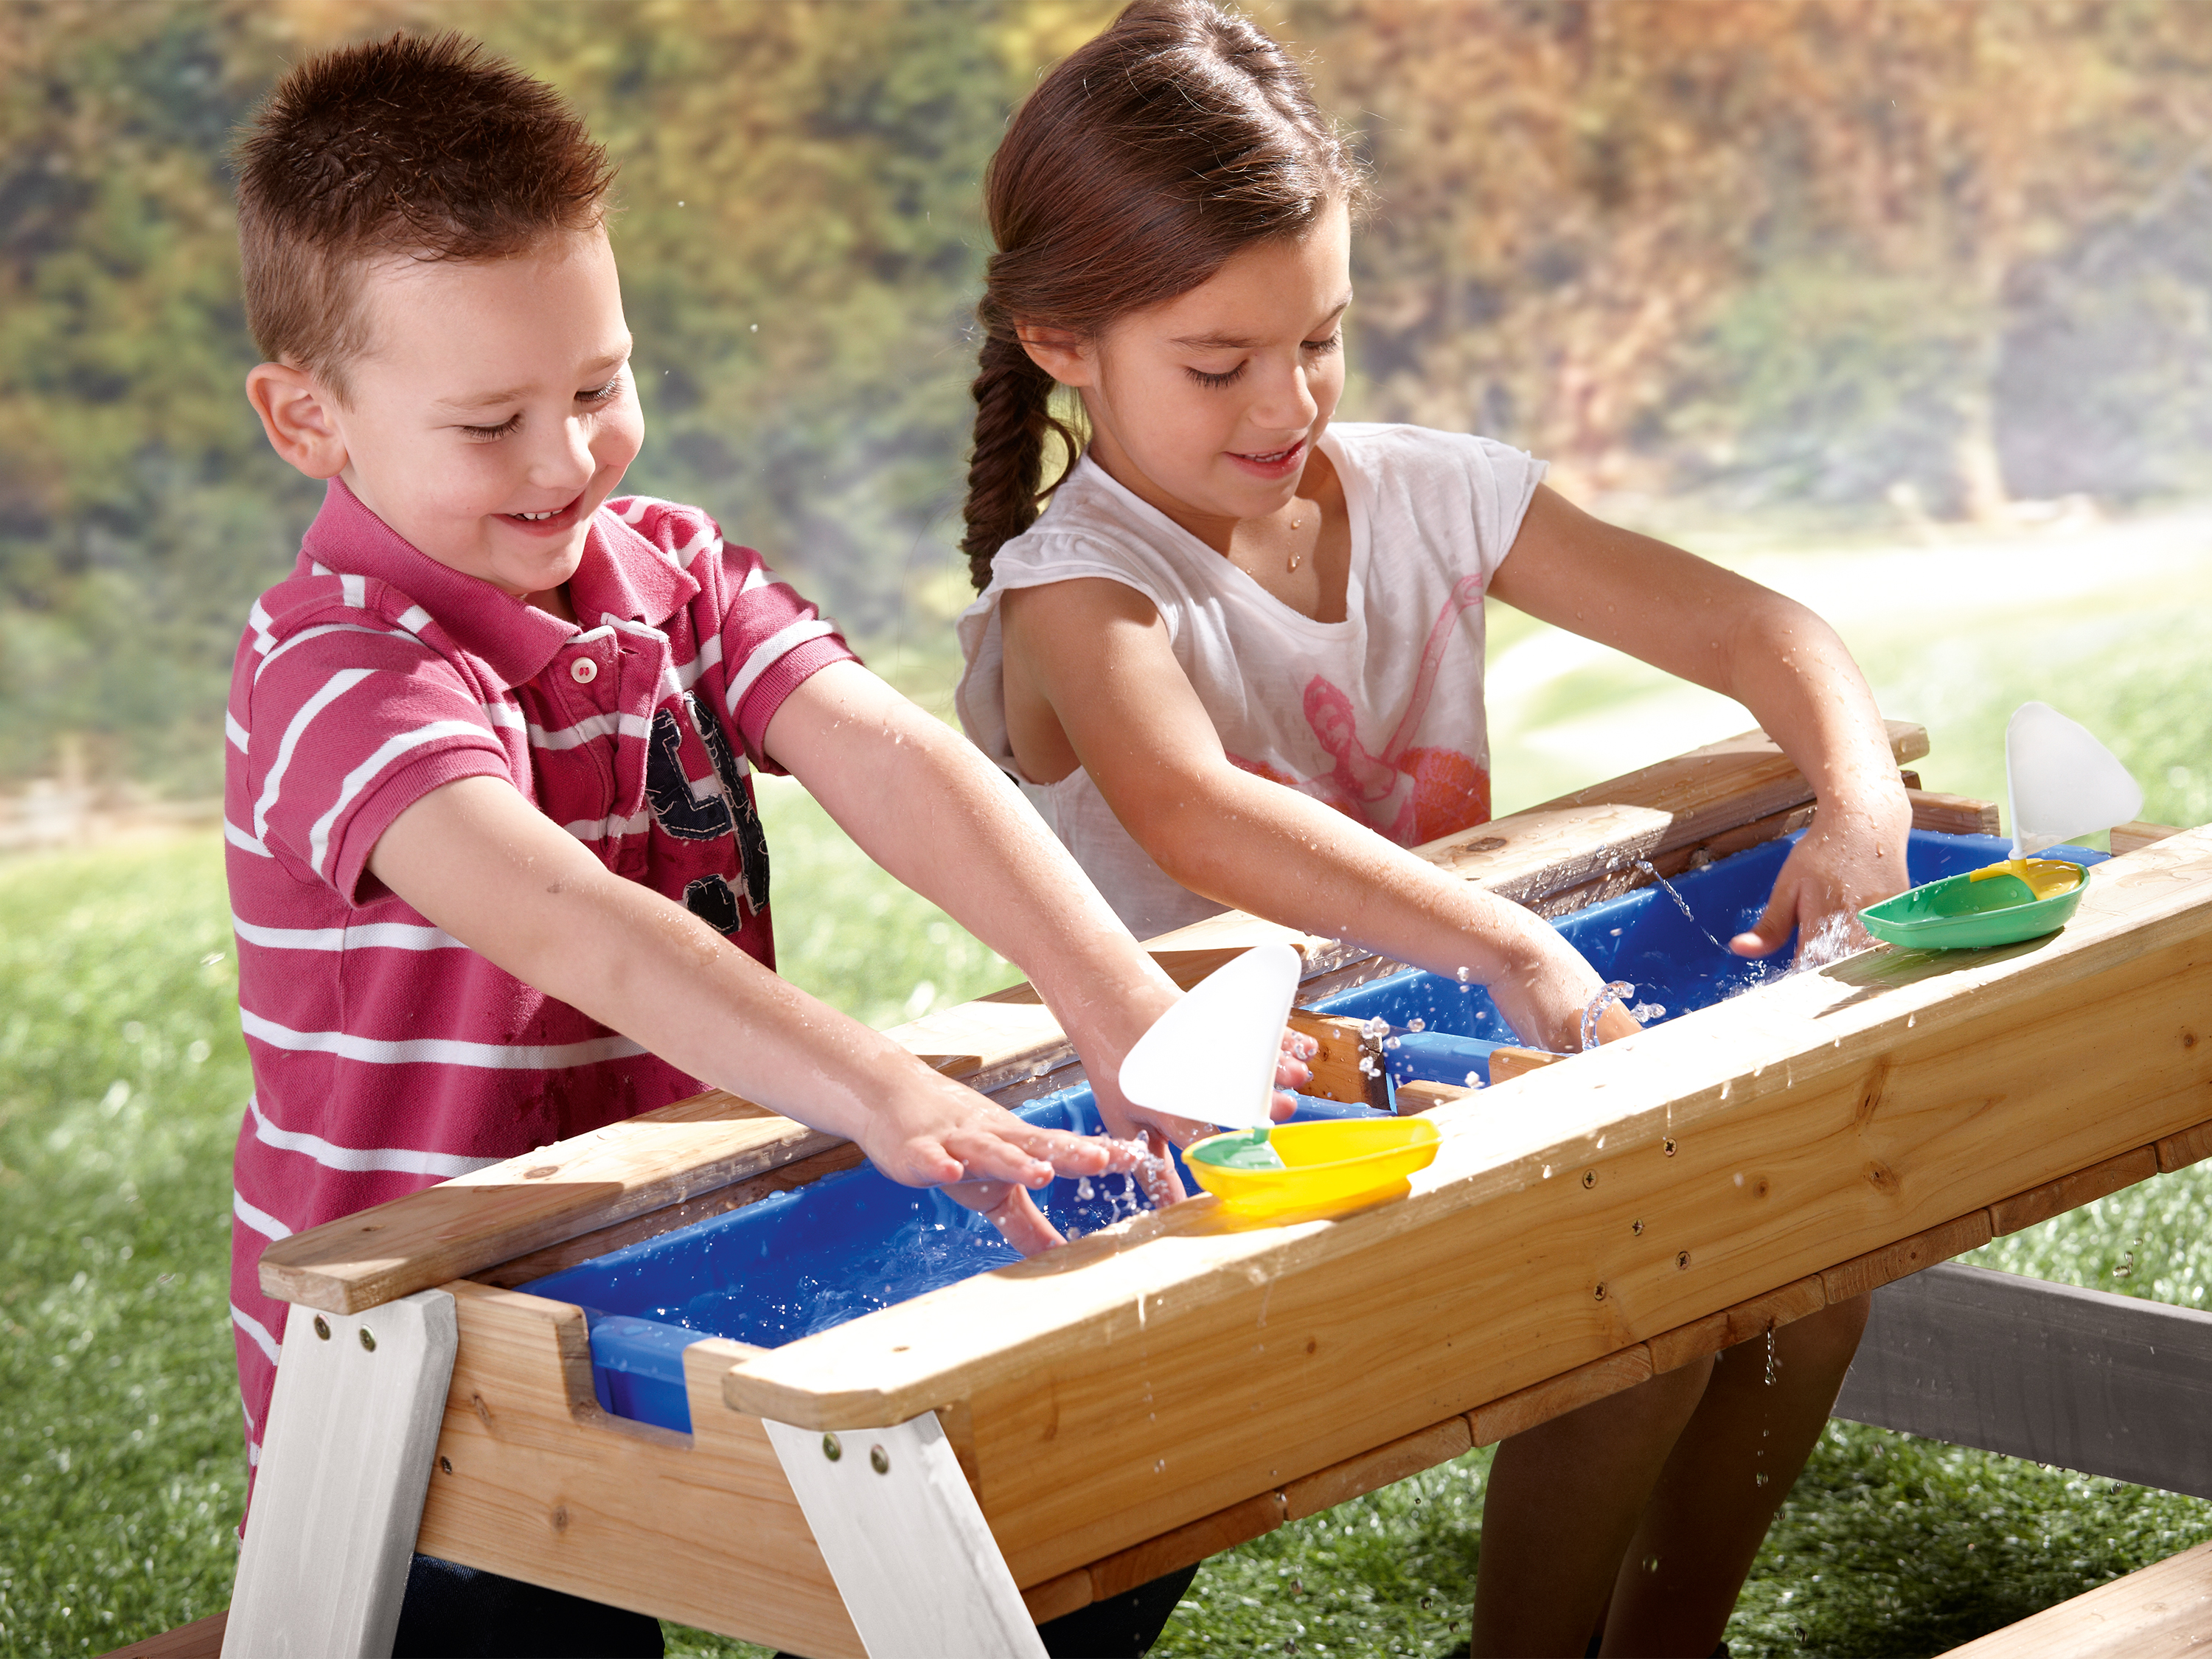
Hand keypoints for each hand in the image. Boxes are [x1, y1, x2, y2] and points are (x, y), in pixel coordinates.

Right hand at [859, 1072, 1144, 1256]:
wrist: (889, 1097)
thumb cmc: (952, 1144)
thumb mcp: (993, 1190)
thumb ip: (1027, 1223)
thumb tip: (1062, 1257)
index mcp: (1016, 1145)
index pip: (1063, 1149)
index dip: (1097, 1154)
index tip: (1137, 1158)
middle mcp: (993, 1138)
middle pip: (1035, 1144)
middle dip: (1069, 1153)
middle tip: (1103, 1160)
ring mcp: (955, 1141)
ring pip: (989, 1150)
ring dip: (1015, 1161)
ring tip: (1043, 1172)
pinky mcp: (917, 1149)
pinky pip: (930, 1157)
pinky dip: (939, 1163)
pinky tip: (950, 1171)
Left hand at [1082, 1024, 1315, 1207]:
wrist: (1106, 1001)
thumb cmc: (1115, 1068)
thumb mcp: (1124, 1121)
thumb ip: (1152, 1168)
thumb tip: (1168, 1212)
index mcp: (1164, 1107)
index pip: (1200, 1137)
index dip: (1227, 1153)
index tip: (1255, 1170)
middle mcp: (1188, 1074)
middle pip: (1229, 1091)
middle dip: (1258, 1101)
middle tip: (1283, 1108)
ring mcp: (1204, 1044)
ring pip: (1245, 1057)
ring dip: (1275, 1067)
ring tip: (1296, 1075)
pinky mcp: (1215, 1019)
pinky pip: (1255, 1027)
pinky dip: (1282, 1037)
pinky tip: (1305, 1049)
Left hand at [1732, 801, 1911, 960]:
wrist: (1867, 822)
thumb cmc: (1822, 853)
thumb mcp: (1788, 887)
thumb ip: (1770, 926)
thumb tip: (1739, 950)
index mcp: (1823, 924)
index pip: (1809, 972)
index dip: (1799, 978)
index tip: (1792, 977)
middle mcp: (1858, 930)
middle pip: (1841, 972)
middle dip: (1825, 973)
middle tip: (1814, 963)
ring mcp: (1884, 926)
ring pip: (1865, 964)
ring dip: (1849, 964)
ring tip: (1837, 949)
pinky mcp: (1901, 920)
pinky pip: (1885, 949)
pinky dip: (1870, 951)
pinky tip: (1860, 941)